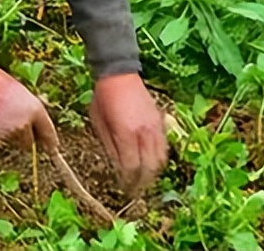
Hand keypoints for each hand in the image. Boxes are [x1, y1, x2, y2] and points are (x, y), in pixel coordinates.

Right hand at [0, 58, 58, 149]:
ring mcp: (5, 134)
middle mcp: (22, 125)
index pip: (47, 132)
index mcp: (33, 109)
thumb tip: (31, 117)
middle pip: (27, 143)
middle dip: (23, 137)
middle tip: (14, 124)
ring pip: (9, 140)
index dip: (50, 141)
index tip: (52, 148)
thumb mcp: (15, 88)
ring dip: (6, 132)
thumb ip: (26, 106)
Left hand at [89, 73, 167, 194]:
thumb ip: (110, 146)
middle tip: (134, 190)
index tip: (123, 188)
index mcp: (126, 133)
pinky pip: (164, 148)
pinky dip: (159, 159)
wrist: (120, 74)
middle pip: (148, 168)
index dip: (127, 181)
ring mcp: (155, 128)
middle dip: (142, 183)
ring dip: (152, 173)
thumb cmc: (103, 98)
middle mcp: (144, 133)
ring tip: (143, 180)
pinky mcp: (161, 123)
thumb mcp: (99, 122)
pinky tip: (150, 163)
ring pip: (160, 160)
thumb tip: (117, 168)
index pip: (131, 167)